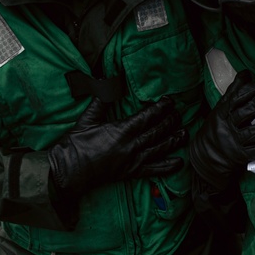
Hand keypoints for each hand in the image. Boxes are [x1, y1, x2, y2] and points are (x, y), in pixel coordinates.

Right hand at [48, 96, 186, 200]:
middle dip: (170, 121)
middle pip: (157, 131)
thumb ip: (101, 100)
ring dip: (173, 140)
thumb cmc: (75, 144)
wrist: (69, 171)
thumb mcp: (87, 118)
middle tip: (179, 114)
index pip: (147, 117)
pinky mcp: (130, 173)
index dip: (160, 108)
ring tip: (184, 133)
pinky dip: (168, 167)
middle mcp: (131, 146)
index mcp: (121, 130)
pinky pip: (153, 170)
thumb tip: (105, 81)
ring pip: (159, 148)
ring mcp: (132, 161)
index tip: (169, 101)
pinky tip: (179, 163)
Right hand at [190, 71, 254, 186]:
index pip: (238, 97)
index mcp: (221, 112)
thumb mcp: (220, 108)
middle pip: (247, 112)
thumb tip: (246, 73)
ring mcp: (234, 142)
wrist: (206, 155)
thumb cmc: (217, 127)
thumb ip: (233, 91)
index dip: (254, 89)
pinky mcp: (242, 156)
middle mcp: (227, 126)